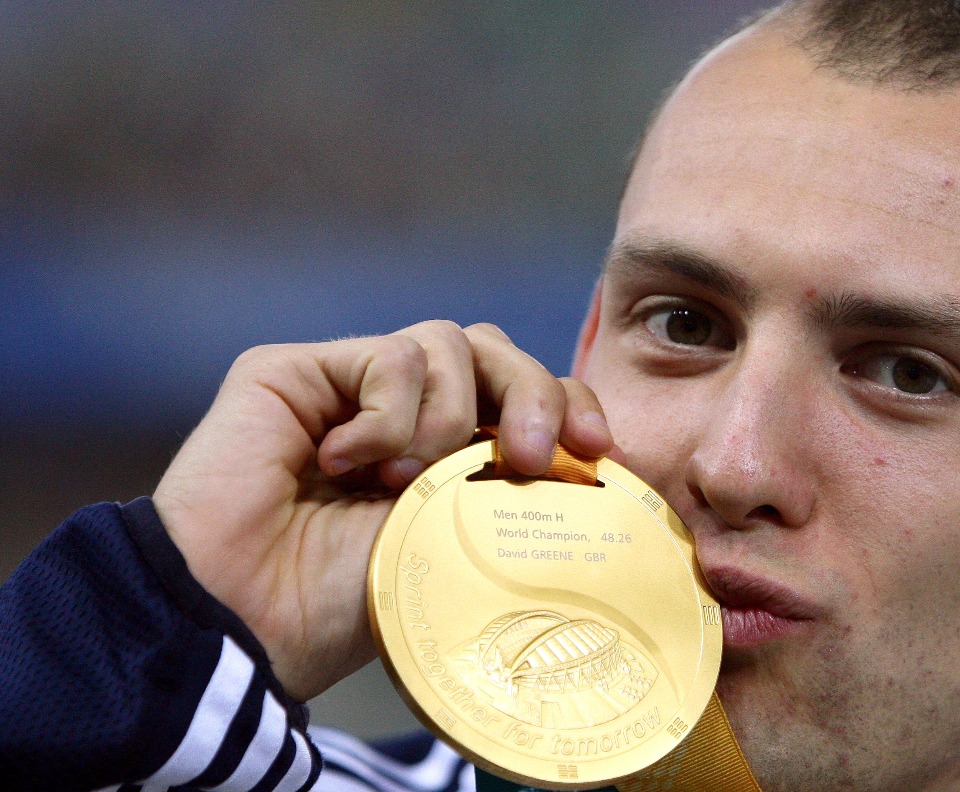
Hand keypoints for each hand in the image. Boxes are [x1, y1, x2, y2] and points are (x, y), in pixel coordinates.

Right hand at [151, 321, 613, 700]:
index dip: (569, 405)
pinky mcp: (296, 370)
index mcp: (446, 452)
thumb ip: (508, 490)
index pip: (526, 393)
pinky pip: (390, 356)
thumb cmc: (346, 606)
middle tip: (534, 458)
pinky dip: (390, 416)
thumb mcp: (458, 546)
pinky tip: (346, 466)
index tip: (600, 450)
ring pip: (450, 342)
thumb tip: (590, 458)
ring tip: (405, 485)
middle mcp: (401, 411)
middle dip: (535, 394)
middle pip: (495, 351)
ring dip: (449, 418)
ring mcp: (348, 386)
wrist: (248, 621)